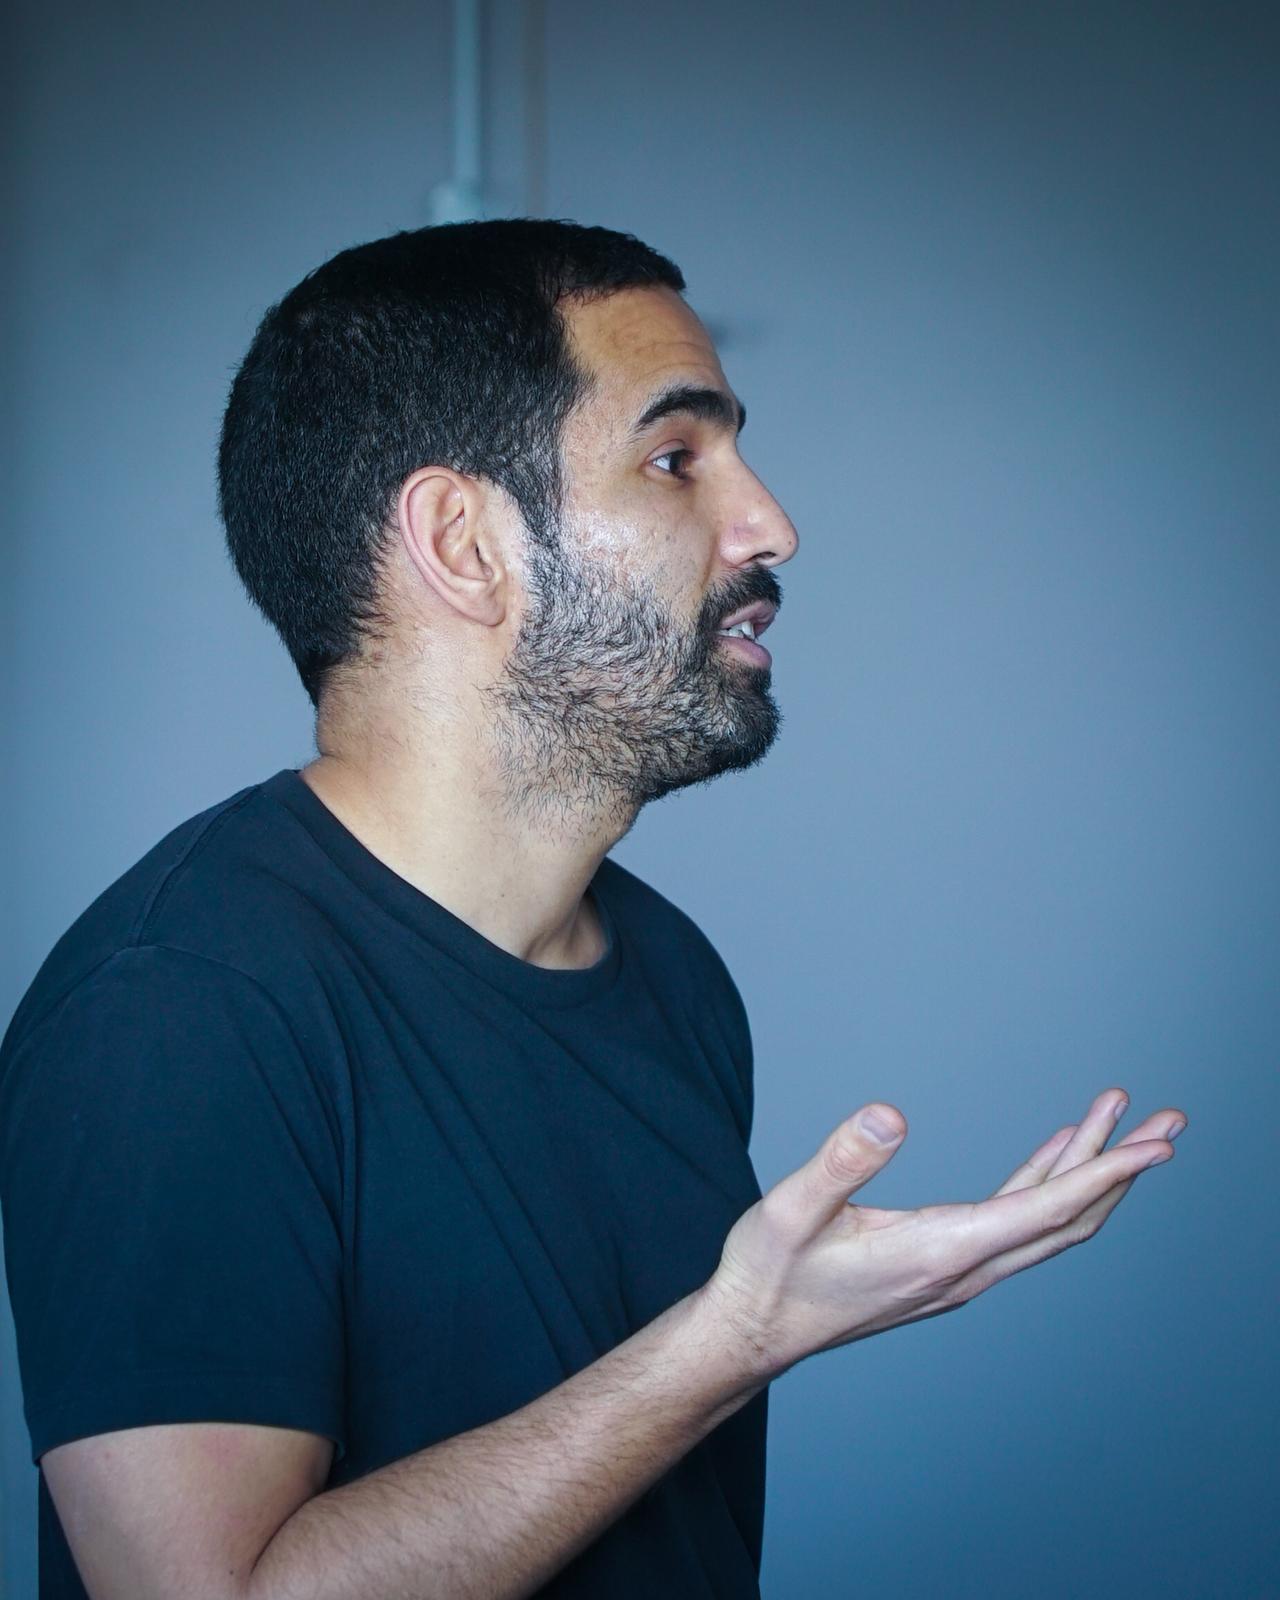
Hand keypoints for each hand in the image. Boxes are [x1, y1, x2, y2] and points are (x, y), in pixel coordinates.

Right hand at [707, 1088, 1186, 1379]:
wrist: (753, 1332)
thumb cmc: (769, 1273)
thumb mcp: (792, 1208)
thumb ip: (841, 1161)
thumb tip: (889, 1114)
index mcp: (938, 1251)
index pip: (1044, 1209)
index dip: (1106, 1174)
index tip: (1157, 1145)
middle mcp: (963, 1270)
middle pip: (1066, 1217)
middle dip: (1122, 1168)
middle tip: (1170, 1121)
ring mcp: (958, 1274)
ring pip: (1048, 1222)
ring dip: (1090, 1172)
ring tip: (1124, 1119)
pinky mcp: (945, 1268)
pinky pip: (1018, 1225)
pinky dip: (1048, 1184)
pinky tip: (1056, 1151)